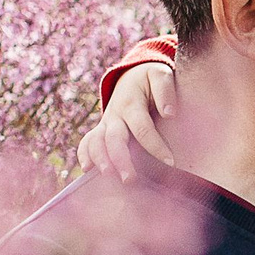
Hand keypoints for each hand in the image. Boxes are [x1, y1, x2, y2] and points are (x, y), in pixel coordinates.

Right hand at [75, 60, 177, 182]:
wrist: (132, 76)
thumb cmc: (151, 80)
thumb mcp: (160, 75)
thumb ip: (165, 90)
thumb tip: (169, 113)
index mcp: (131, 103)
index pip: (142, 127)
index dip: (155, 146)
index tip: (170, 162)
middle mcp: (115, 114)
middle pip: (114, 138)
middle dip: (120, 159)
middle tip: (129, 179)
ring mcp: (106, 123)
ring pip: (97, 141)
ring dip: (100, 159)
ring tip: (108, 176)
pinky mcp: (101, 130)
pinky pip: (87, 142)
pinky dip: (84, 154)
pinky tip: (87, 170)